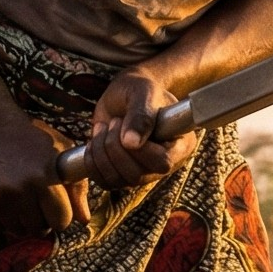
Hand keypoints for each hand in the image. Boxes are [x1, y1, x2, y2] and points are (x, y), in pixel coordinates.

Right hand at [0, 102, 87, 235]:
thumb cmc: (29, 135)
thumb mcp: (60, 151)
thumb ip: (77, 187)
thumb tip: (84, 219)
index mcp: (44, 177)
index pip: (62, 221)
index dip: (62, 215)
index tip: (56, 206)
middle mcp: (20, 189)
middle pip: (40, 229)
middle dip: (42, 219)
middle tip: (37, 202)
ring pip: (18, 230)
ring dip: (22, 220)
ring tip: (20, 199)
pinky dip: (2, 218)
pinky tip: (4, 198)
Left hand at [81, 67, 194, 188]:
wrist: (126, 94)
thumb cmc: (141, 89)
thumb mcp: (143, 94)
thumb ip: (140, 116)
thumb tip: (131, 143)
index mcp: (180, 145)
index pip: (163, 162)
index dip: (141, 150)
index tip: (125, 124)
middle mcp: (164, 165)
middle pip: (137, 175)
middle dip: (115, 147)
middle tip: (113, 121)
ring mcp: (143, 173)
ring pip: (118, 180)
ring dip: (101, 151)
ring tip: (104, 126)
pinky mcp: (122, 176)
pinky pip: (104, 181)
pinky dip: (92, 161)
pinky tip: (94, 140)